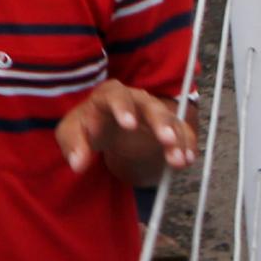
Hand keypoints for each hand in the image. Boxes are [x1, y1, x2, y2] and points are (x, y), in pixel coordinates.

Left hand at [56, 81, 195, 188]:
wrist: (103, 124)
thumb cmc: (87, 125)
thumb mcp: (71, 133)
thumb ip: (73, 145)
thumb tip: (78, 164)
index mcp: (108, 95)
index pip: (115, 96)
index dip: (123, 108)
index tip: (129, 125)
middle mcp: (136, 99)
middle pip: (150, 106)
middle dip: (160, 122)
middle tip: (167, 140)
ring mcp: (154, 111)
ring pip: (170, 120)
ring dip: (177, 139)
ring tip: (179, 160)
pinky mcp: (168, 125)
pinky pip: (182, 131)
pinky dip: (186, 144)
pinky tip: (188, 159)